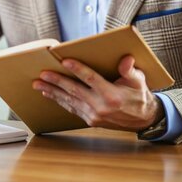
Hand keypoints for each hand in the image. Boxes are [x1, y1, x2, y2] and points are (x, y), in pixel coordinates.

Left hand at [32, 56, 163, 131]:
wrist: (143, 119)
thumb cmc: (139, 96)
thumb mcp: (139, 81)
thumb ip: (131, 70)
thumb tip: (126, 60)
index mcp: (112, 96)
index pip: (91, 79)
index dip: (78, 69)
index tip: (64, 61)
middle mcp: (101, 107)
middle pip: (75, 90)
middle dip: (57, 81)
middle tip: (42, 74)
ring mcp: (94, 115)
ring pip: (69, 101)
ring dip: (53, 92)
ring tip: (38, 84)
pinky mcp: (90, 120)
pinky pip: (72, 108)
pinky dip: (59, 100)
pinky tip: (49, 94)